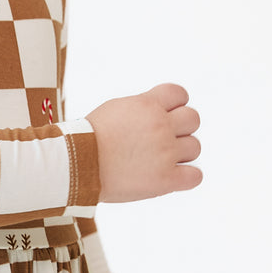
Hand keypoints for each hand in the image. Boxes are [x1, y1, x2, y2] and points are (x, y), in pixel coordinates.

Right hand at [86, 84, 201, 202]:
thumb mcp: (116, 108)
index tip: (166, 114)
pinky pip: (195, 176)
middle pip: (193, 119)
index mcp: (147, 105)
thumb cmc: (89, 137)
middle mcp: (160, 125)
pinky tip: (170, 176)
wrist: (76, 164)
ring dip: (180, 153)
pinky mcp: (166, 179)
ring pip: (194, 147)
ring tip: (158, 160)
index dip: (175, 105)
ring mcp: (165, 152)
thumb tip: (158, 109)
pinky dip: (186, 177)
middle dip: (180, 128)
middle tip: (162, 139)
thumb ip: (142, 107)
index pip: (180, 93)